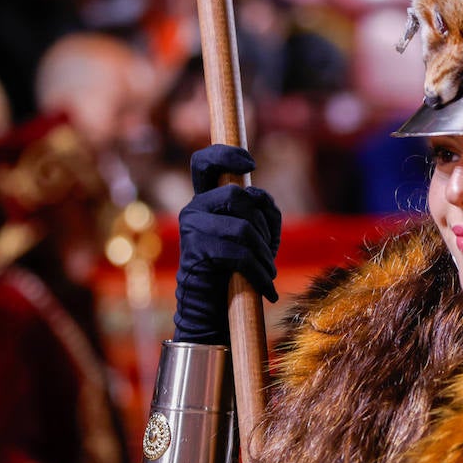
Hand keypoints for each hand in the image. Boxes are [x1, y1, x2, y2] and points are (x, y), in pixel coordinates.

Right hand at [173, 145, 281, 344]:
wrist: (211, 308)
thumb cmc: (236, 268)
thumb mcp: (254, 234)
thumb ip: (261, 211)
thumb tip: (264, 202)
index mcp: (207, 199)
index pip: (206, 163)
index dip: (226, 154)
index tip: (251, 164)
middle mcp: (194, 209)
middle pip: (238, 195)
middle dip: (264, 224)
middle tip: (271, 250)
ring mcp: (191, 229)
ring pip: (242, 227)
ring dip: (264, 253)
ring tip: (269, 273)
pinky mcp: (195, 252)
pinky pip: (238, 254)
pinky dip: (258, 272)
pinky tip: (266, 287)